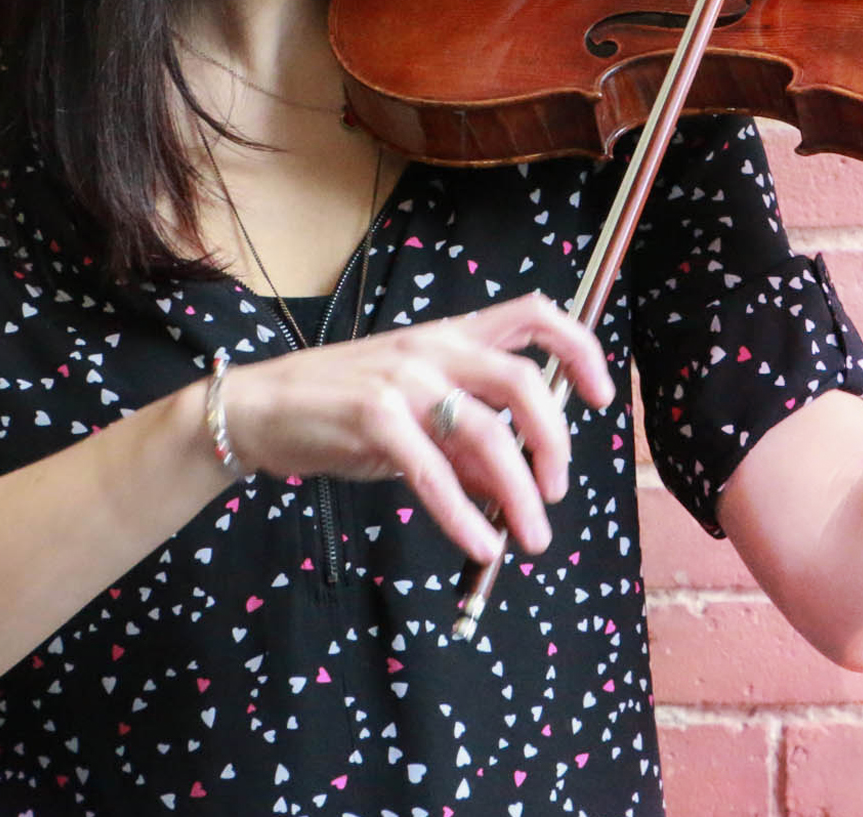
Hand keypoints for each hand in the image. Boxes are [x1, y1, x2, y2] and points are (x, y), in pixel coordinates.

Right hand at [215, 291, 615, 560]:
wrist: (261, 409)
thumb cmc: (341, 410)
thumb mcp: (415, 421)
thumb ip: (468, 448)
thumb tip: (515, 491)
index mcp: (451, 337)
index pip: (533, 316)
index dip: (579, 350)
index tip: (601, 396)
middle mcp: (434, 349)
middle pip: (523, 382)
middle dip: (555, 441)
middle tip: (557, 490)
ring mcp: (403, 380)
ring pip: (487, 433)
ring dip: (518, 493)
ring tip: (530, 537)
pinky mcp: (373, 417)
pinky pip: (433, 472)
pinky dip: (463, 516)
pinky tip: (478, 545)